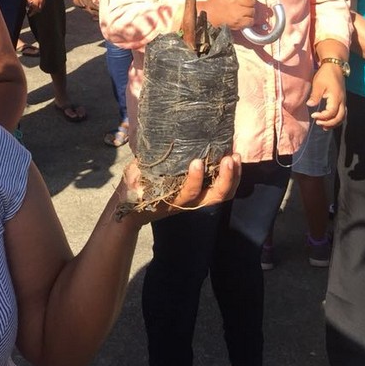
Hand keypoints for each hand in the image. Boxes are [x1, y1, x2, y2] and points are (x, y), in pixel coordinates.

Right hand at [118, 155, 241, 219]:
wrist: (135, 209)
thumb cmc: (133, 192)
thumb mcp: (130, 183)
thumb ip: (135, 176)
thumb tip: (138, 166)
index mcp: (172, 200)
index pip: (189, 193)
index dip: (196, 179)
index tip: (197, 161)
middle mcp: (188, 202)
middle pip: (215, 196)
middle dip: (225, 178)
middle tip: (228, 158)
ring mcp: (197, 198)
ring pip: (222, 194)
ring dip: (232, 177)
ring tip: (234, 156)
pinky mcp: (200, 192)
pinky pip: (221, 189)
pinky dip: (230, 176)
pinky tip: (231, 158)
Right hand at [201, 0, 259, 29]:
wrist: (209, 14)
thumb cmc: (217, 2)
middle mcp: (235, 1)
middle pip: (252, 1)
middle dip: (249, 2)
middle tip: (243, 4)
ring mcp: (238, 13)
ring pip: (252, 11)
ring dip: (248, 11)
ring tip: (241, 11)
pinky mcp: (238, 22)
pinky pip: (251, 21)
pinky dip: (248, 20)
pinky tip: (243, 18)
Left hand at [308, 63, 346, 127]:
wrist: (335, 67)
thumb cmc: (326, 75)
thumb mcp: (318, 84)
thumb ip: (315, 96)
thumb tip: (310, 105)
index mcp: (336, 97)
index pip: (331, 112)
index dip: (322, 116)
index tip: (313, 115)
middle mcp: (342, 101)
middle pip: (339, 117)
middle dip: (329, 123)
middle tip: (318, 123)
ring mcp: (343, 101)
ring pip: (342, 117)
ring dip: (334, 123)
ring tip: (323, 126)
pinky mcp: (342, 100)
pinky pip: (342, 113)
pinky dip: (337, 119)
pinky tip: (329, 121)